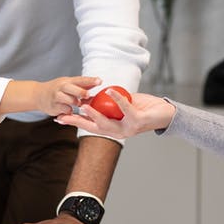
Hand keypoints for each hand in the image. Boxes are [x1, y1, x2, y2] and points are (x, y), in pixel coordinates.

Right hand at [36, 76, 100, 115]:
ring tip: (77, 103)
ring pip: (69, 100)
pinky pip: (65, 109)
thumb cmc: (58, 89)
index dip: (90, 80)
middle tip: (88, 95)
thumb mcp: (69, 84)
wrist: (39, 95)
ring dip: (75, 103)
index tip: (100, 81)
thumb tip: (98, 81)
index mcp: (68, 81)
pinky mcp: (54, 106)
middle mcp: (62, 87)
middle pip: (72, 88)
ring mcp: (57, 96)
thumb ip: (83, 85)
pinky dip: (69, 110)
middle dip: (81, 92)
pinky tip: (68, 110)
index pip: (80, 79)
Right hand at [55, 91, 174, 138]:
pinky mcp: (136, 121)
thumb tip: (91, 97)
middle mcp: (118, 132)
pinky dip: (116, 98)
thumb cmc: (143, 108)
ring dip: (94, 113)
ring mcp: (127, 128)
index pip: (89, 126)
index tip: (59, 118)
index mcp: (112, 129)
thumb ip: (107, 104)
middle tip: (62, 116)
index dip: (74, 122)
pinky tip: (109, 90)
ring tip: (83, 104)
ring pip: (106, 122)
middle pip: (93, 127)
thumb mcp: (121, 105)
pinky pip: (124, 108)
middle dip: (77, 121)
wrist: (164, 113)